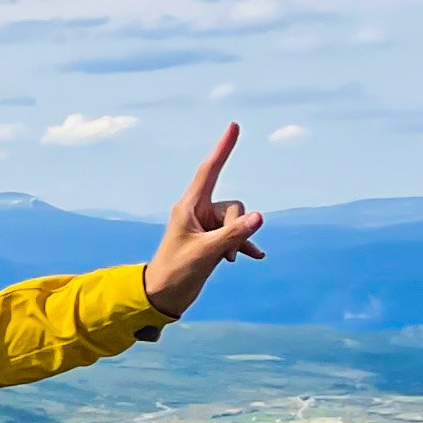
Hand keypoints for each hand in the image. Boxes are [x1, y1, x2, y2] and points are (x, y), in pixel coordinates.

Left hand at [143, 123, 266, 318]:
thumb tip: (259, 217)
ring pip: (237, 220)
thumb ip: (233, 234)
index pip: (209, 170)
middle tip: (224, 251)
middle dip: (236, 225)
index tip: (233, 126)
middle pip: (233, 205)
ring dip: (238, 239)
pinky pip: (237, 235)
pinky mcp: (213, 240)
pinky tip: (255, 256)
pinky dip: (244, 245)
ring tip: (228, 259)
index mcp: (188, 206)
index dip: (222, 148)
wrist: (163, 296)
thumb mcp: (207, 253)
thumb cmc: (176, 272)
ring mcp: (206, 226)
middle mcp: (198, 211)